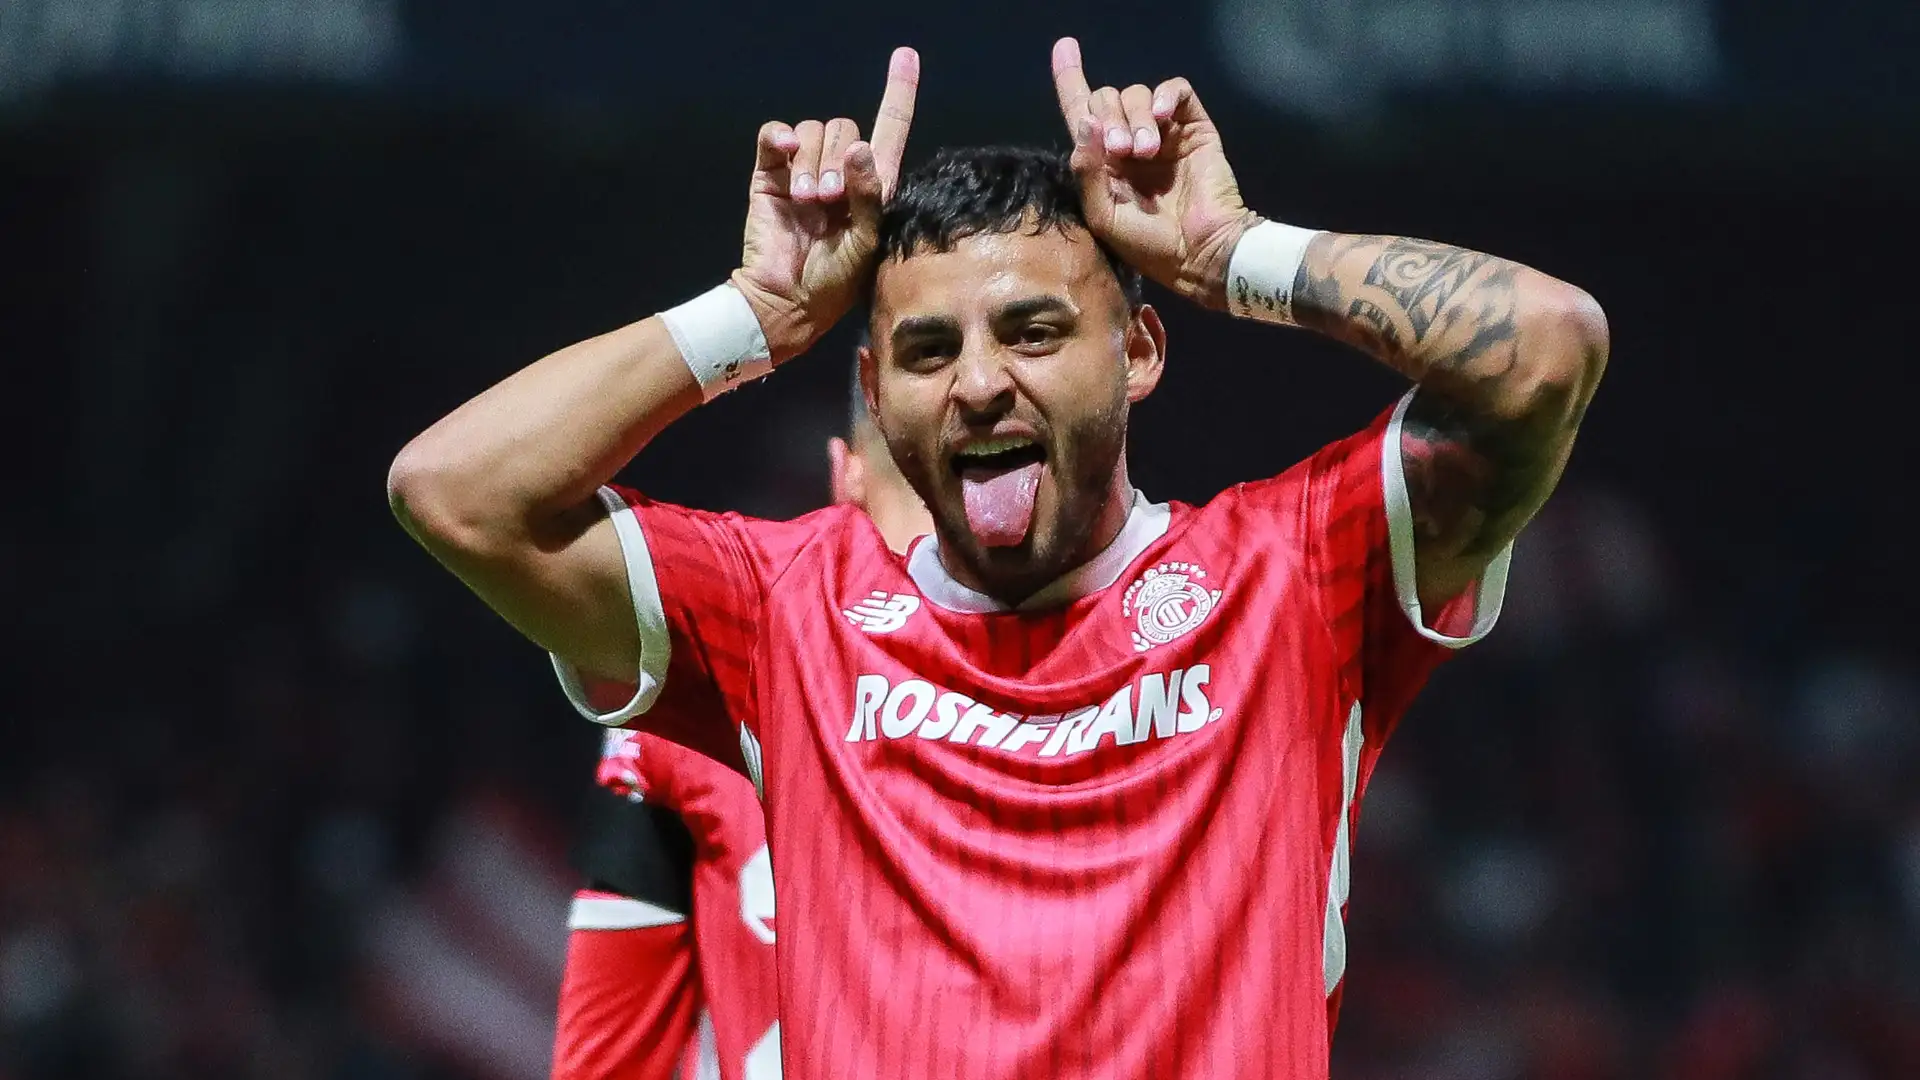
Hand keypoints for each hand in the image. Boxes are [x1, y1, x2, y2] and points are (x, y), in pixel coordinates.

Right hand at [733, 47, 918, 362]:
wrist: (786, 300)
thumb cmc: (835, 282)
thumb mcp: (867, 242)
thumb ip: (870, 196)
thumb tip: (859, 148)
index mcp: (872, 185)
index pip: (889, 129)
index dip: (898, 93)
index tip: (906, 57)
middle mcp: (839, 172)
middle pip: (844, 128)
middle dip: (839, 161)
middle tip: (830, 201)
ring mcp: (803, 171)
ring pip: (813, 131)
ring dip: (812, 163)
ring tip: (809, 202)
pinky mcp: (770, 174)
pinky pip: (776, 135)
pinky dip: (781, 136)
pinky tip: (785, 153)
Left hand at [1050, 38, 1256, 309]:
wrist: (1199, 252)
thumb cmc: (1149, 245)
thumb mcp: (1103, 215)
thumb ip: (1087, 171)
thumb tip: (1084, 122)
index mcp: (1104, 163)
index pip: (1082, 114)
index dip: (1070, 80)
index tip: (1064, 48)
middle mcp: (1129, 142)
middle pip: (1105, 100)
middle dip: (1107, 119)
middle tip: (1121, 152)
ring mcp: (1162, 133)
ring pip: (1135, 95)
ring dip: (1135, 119)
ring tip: (1146, 152)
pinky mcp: (1192, 127)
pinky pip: (1176, 90)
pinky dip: (1165, 95)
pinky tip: (1162, 116)